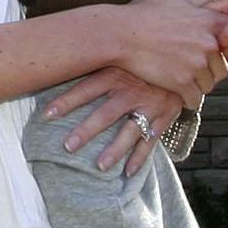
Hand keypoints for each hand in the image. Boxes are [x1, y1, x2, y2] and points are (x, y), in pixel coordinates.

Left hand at [45, 68, 185, 175]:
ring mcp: (150, 105)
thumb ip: (95, 61)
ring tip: (99, 167)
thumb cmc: (140, 59)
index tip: (46, 115)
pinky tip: (128, 172)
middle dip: (86, 131)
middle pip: (106, 114)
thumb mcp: (119, 55)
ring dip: (115, 150)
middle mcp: (132, 90)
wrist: (181, 58)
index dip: (66, 101)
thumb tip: (60, 61)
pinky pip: (151, 140)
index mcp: (116, 73)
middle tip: (68, 147)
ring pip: (130, 131)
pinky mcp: (165, 116)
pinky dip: (140, 157)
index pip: (86, 88)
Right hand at [108, 0, 227, 104]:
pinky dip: (187, 98)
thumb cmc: (145, 14)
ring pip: (208, 86)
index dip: (221, 50)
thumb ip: (202, 2)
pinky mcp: (183, 83)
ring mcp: (197, 65)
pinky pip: (195, 100)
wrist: (121, 33)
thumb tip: (216, 4)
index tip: (209, 54)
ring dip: (197, 86)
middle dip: (209, 71)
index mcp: (211, 22)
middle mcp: (209, 44)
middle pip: (222, 69)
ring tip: (181, 79)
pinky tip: (176, 91)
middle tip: (191, 70)